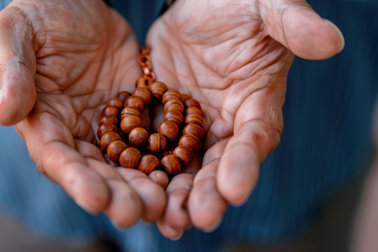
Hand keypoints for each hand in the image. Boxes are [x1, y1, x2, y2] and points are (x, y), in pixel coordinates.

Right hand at [0, 0, 165, 226]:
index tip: (96, 199)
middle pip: (94, 171)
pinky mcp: (136, 113)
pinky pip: (151, 140)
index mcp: (43, 119)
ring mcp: (108, 125)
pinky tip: (180, 177)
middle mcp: (76, 131)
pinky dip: (164, 160)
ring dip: (142, 187)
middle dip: (114, 194)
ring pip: (125, 164)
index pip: (56, 156)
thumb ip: (10, 71)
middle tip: (135, 214)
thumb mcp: (16, 33)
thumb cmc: (40, 15)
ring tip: (162, 205)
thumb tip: (3, 115)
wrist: (78, 3)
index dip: (75, 179)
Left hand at [147, 0, 343, 237]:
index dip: (245, 162)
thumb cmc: (235, 3)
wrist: (196, 7)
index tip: (234, 189)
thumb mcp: (264, 6)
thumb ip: (293, 24)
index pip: (255, 136)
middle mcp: (227, 123)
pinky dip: (151, 175)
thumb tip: (332, 41)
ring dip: (179, 195)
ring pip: (188, 167)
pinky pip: (156, 153)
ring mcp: (195, 126)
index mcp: (256, 101)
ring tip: (169, 221)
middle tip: (199, 218)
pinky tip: (142, 197)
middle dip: (211, 192)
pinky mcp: (166, 123)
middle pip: (221, 164)